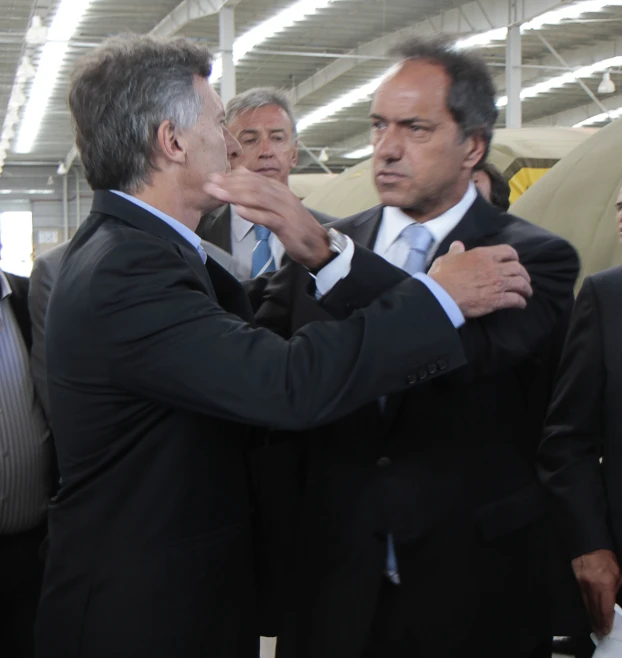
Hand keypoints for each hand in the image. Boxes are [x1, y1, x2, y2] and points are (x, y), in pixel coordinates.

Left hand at [204, 169, 330, 269]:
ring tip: (218, 195)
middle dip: (230, 185)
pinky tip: (239, 211)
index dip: (232, 178)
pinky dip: (253, 214)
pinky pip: (268, 218)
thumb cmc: (294, 226)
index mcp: (278, 190)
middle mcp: (282, 196)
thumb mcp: (277, 206)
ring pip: (259, 199)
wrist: (317, 244)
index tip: (213, 178)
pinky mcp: (287, 226)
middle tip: (210, 185)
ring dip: (236, 195)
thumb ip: (260, 192)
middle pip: (253, 186)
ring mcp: (285, 210)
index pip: (253, 180)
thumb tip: (241, 174)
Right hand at [428, 241, 531, 317]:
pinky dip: (521, 302)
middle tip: (523, 280)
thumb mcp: (447, 259)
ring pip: (521, 284)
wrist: (442, 295)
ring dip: (526, 288)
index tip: (514, 262)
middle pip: (518, 268)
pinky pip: (516, 300)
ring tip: (526, 293)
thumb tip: (458, 245)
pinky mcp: (497, 300)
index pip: (507, 251)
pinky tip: (521, 305)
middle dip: (523, 274)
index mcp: (484, 255)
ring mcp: (498, 284)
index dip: (514, 257)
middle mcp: (494, 267)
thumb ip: (455, 251)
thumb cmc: (442, 277)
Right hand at [572, 549, 621, 636]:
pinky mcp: (577, 581)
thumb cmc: (607, 559)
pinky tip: (590, 612)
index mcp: (605, 585)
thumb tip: (615, 602)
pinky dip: (587, 607)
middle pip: (594, 610)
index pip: (605, 609)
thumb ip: (617, 589)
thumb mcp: (619, 575)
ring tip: (595, 627)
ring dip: (592, 617)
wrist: (588, 545)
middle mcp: (592, 587)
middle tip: (601, 634)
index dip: (606, 621)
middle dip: (598, 623)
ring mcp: (582, 584)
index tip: (607, 630)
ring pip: (587, 605)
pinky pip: (583, 598)